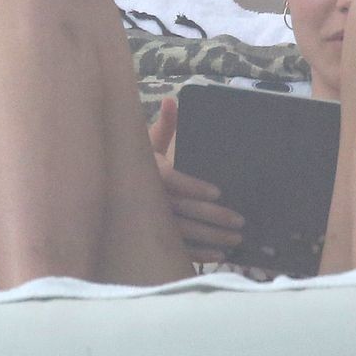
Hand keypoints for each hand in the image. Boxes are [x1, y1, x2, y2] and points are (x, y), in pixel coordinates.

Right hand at [148, 96, 244, 262]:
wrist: (116, 187)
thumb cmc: (141, 163)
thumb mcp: (149, 143)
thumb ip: (165, 125)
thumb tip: (173, 100)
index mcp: (151, 173)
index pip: (172, 180)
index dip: (194, 186)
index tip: (218, 192)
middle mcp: (150, 199)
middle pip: (184, 210)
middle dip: (213, 217)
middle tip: (240, 220)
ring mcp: (154, 221)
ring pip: (184, 232)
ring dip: (211, 238)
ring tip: (236, 239)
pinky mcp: (157, 238)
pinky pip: (179, 249)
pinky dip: (199, 254)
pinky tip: (219, 255)